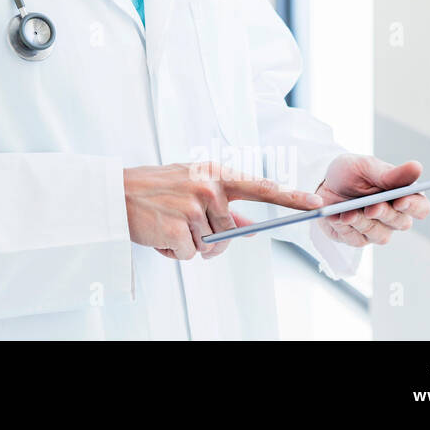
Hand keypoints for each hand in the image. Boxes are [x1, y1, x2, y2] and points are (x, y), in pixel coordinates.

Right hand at [124, 161, 323, 260]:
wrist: (115, 193)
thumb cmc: (153, 188)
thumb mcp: (190, 187)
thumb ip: (222, 206)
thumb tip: (248, 229)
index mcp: (214, 174)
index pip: (260, 187)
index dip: (290, 197)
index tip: (314, 203)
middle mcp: (207, 188)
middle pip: (229, 232)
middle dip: (208, 236)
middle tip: (182, 222)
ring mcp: (192, 208)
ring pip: (208, 246)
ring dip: (188, 243)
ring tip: (167, 223)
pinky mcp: (177, 228)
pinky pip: (190, 255)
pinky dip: (175, 252)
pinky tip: (160, 234)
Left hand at [313, 154, 429, 246]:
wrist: (322, 183)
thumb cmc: (349, 173)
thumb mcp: (366, 166)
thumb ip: (390, 173)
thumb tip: (417, 167)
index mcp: (402, 196)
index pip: (421, 207)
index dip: (413, 206)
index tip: (400, 200)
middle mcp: (394, 217)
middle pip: (400, 223)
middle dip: (384, 213)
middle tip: (370, 207)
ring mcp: (377, 230)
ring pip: (379, 235)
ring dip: (361, 222)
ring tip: (345, 212)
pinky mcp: (358, 239)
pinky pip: (356, 240)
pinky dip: (344, 228)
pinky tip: (335, 217)